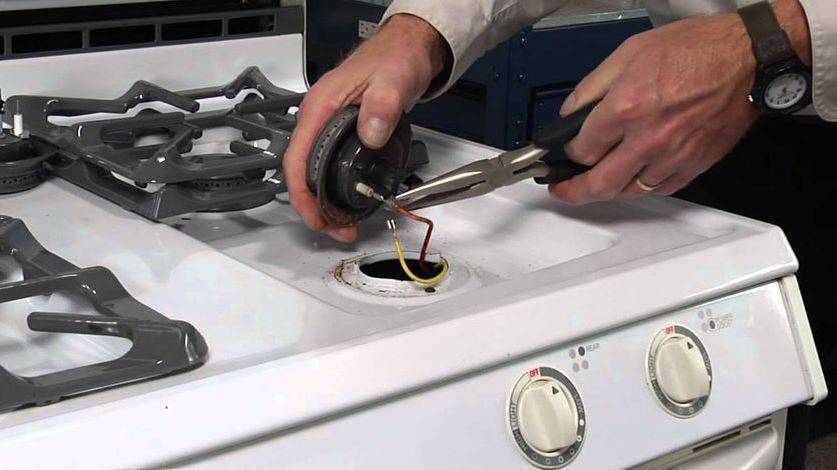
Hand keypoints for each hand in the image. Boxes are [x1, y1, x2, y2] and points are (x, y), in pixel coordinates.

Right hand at [284, 14, 447, 241]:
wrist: (407, 49)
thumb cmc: (396, 59)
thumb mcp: (394, 81)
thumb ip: (383, 106)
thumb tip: (370, 135)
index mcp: (320, 107)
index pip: (296, 158)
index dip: (301, 195)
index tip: (316, 217)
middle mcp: (317, 118)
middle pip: (300, 173)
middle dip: (314, 208)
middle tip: (339, 230)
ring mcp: (327, 126)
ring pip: (312, 173)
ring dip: (323, 203)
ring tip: (344, 225)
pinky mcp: (340, 133)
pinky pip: (326, 166)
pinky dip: (332, 190)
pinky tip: (347, 202)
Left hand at [552, 0, 810, 203]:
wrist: (746, 58)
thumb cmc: (693, 49)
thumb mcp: (628, 53)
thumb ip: (592, 88)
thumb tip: (570, 114)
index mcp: (627, 108)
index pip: (583, 149)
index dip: (569, 152)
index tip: (567, 151)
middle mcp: (648, 139)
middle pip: (600, 184)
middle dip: (575, 192)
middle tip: (564, 190)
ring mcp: (673, 156)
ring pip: (630, 191)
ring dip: (609, 191)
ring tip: (596, 184)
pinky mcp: (695, 165)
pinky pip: (660, 189)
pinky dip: (642, 188)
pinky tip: (633, 179)